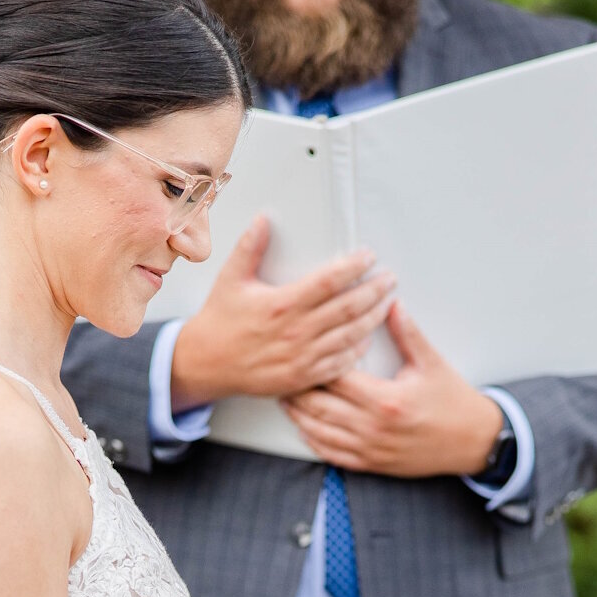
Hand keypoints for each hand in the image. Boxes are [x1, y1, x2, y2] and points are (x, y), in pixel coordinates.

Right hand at [170, 217, 395, 407]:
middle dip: (375, 291)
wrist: (207, 363)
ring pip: (350, 336)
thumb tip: (264, 219)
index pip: (329, 281)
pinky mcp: (303, 377)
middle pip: (348, 308)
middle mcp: (296, 331)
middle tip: (389, 279)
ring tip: (387, 303)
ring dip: (373, 318)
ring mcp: (302, 357)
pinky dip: (357, 350)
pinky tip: (367, 338)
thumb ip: (250, 247)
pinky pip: (340, 364)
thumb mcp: (231, 278)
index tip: (368, 256)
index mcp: (283, 304)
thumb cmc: (221, 322)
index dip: (354, 267)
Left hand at [281, 303, 505, 477]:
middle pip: (318, 406)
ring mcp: (370, 449)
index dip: (314, 363)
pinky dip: (312, 441)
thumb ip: (407, 333)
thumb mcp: (432, 363)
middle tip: (282, 372)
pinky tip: (303, 427)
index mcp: (385, 400)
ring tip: (285, 397)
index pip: (336, 378)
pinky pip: (332, 455)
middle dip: (297, 389)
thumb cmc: (453, 403)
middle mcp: (373, 428)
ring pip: (318, 433)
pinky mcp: (371, 464)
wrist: (472, 442)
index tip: (301, 350)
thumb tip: (390, 304)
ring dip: (298, 415)